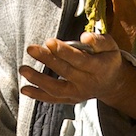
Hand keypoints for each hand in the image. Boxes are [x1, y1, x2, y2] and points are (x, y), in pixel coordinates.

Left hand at [20, 33, 135, 125]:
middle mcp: (87, 83)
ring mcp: (78, 93)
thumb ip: (99, 40)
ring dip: (38, 80)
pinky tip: (24, 89)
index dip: (64, 52)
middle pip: (65, 71)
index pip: (80, 60)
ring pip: (57, 89)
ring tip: (23, 69)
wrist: (112, 83)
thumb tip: (85, 37)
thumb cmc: (108, 60)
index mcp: (99, 68)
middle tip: (31, 49)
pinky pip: (53, 99)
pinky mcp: (70, 99)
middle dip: (47, 60)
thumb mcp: (111, 46)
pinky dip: (38, 96)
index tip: (49, 42)